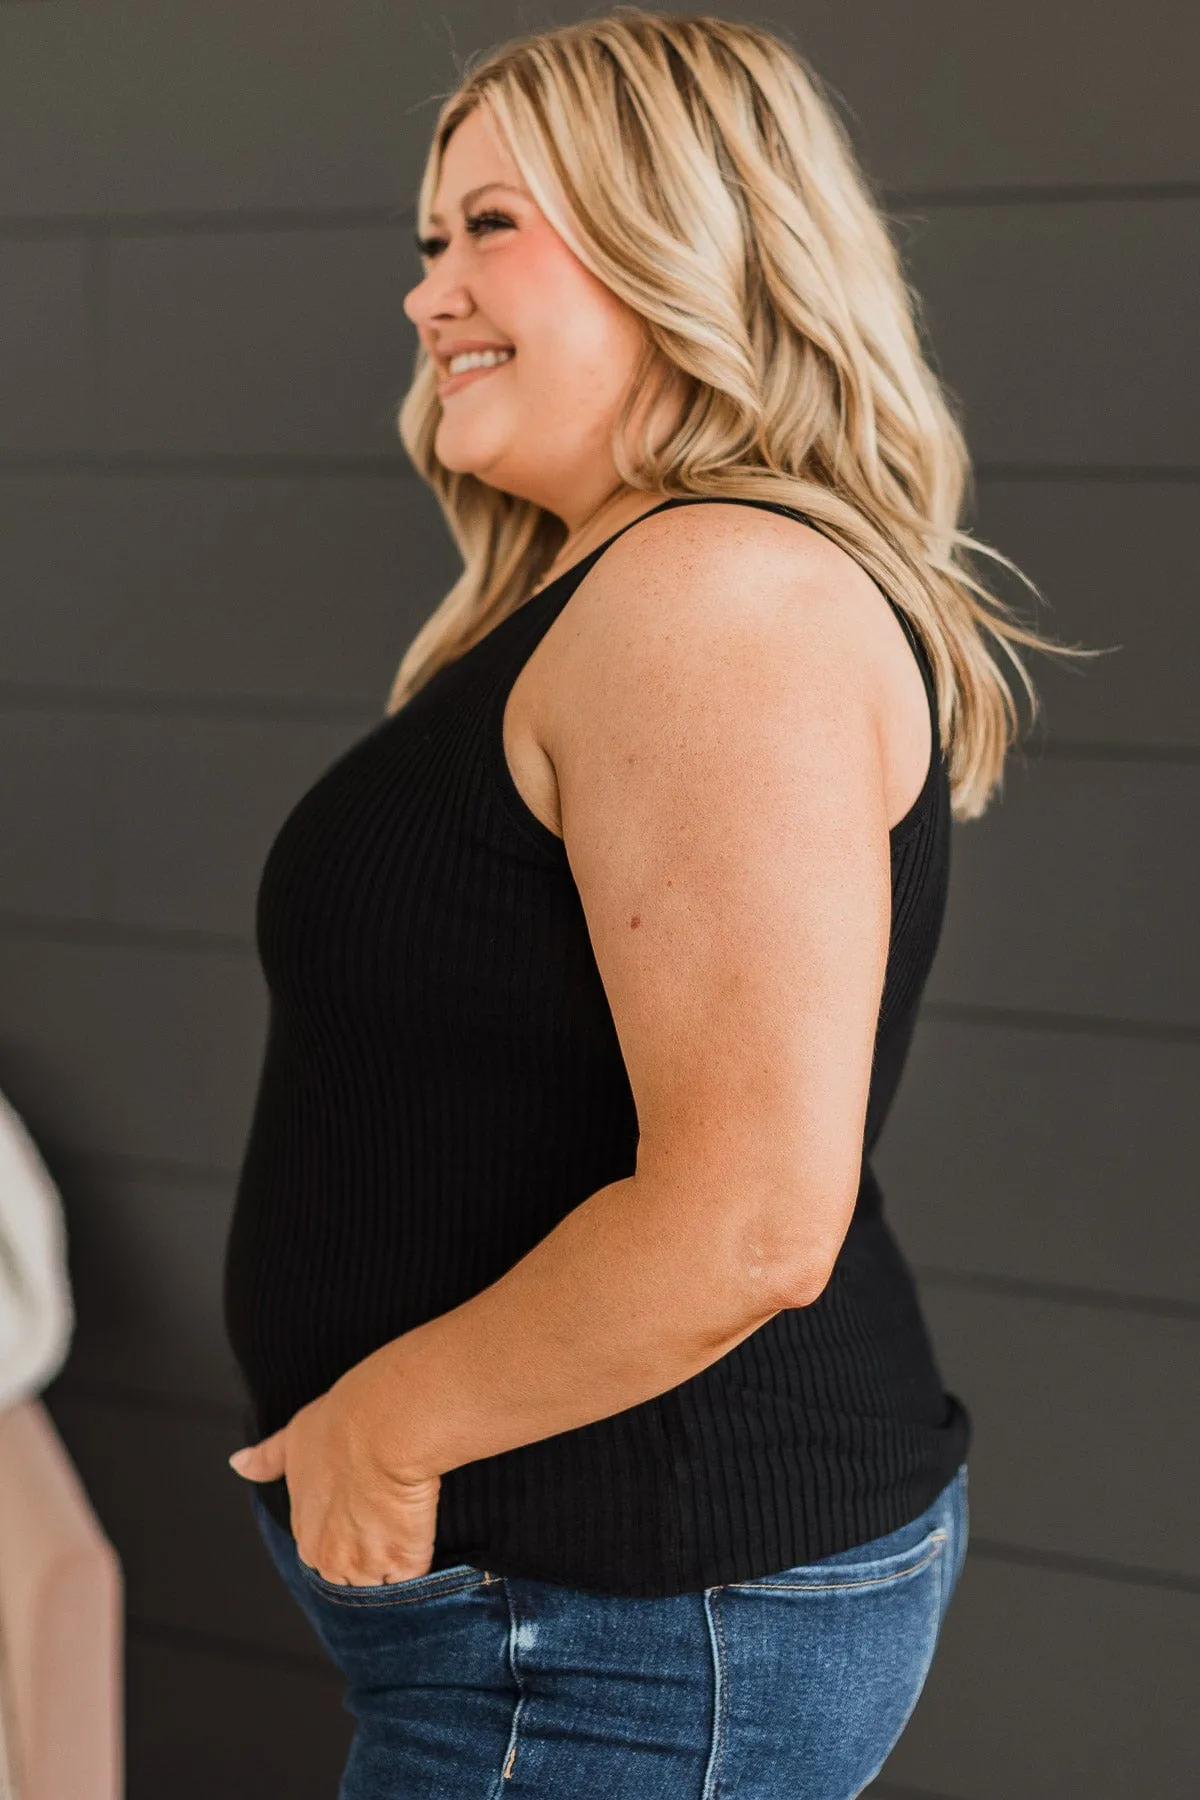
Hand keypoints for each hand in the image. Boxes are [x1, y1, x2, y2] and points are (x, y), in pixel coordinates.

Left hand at [227, 1366, 441, 1585]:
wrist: (383, 1427)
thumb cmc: (341, 1425)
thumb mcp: (295, 1437)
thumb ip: (268, 1458)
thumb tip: (238, 1463)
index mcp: (306, 1533)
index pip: (325, 1551)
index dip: (347, 1531)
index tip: (362, 1508)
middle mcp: (330, 1559)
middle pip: (352, 1576)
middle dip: (369, 1556)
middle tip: (386, 1516)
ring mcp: (367, 1567)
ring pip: (382, 1583)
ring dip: (394, 1564)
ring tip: (407, 1525)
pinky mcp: (405, 1564)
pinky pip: (414, 1577)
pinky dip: (420, 1559)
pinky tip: (423, 1530)